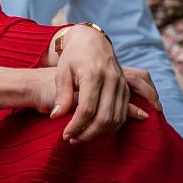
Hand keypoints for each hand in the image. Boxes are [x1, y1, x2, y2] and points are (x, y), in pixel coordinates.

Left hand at [50, 25, 135, 142]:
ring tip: (81, 137)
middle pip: (104, 117)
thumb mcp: (62, 71)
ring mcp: (121, 86)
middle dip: (88, 133)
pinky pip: (123, 115)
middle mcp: (112, 80)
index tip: (65, 135)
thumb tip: (56, 116)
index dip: (76, 125)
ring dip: (100, 133)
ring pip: (116, 119)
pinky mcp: (126, 90)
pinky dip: (111, 127)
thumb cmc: (73, 56)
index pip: (87, 108)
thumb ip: (62, 94)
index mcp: (94, 74)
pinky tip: (96, 132)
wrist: (93, 42)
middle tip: (72, 140)